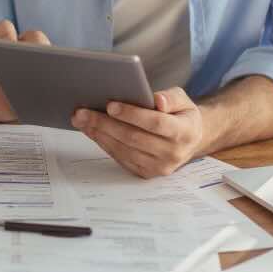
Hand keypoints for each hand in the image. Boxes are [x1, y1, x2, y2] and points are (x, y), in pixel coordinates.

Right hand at [0, 20, 51, 121]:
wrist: (14, 109)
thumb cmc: (35, 99)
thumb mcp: (44, 101)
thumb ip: (49, 91)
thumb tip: (68, 93)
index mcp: (33, 50)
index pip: (33, 38)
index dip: (32, 41)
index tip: (31, 49)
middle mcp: (9, 47)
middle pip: (4, 29)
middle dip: (4, 35)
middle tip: (6, 43)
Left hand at [71, 87, 204, 177]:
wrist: (191, 140)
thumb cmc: (182, 115)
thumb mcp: (183, 100)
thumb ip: (171, 97)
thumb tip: (157, 100)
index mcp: (184, 132)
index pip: (156, 123)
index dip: (132, 114)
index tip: (110, 105)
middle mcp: (172, 153)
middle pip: (134, 138)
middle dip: (105, 124)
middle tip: (83, 112)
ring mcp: (159, 167)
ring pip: (124, 150)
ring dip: (99, 134)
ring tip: (81, 120)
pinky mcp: (146, 173)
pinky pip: (121, 158)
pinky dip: (104, 144)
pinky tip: (92, 131)